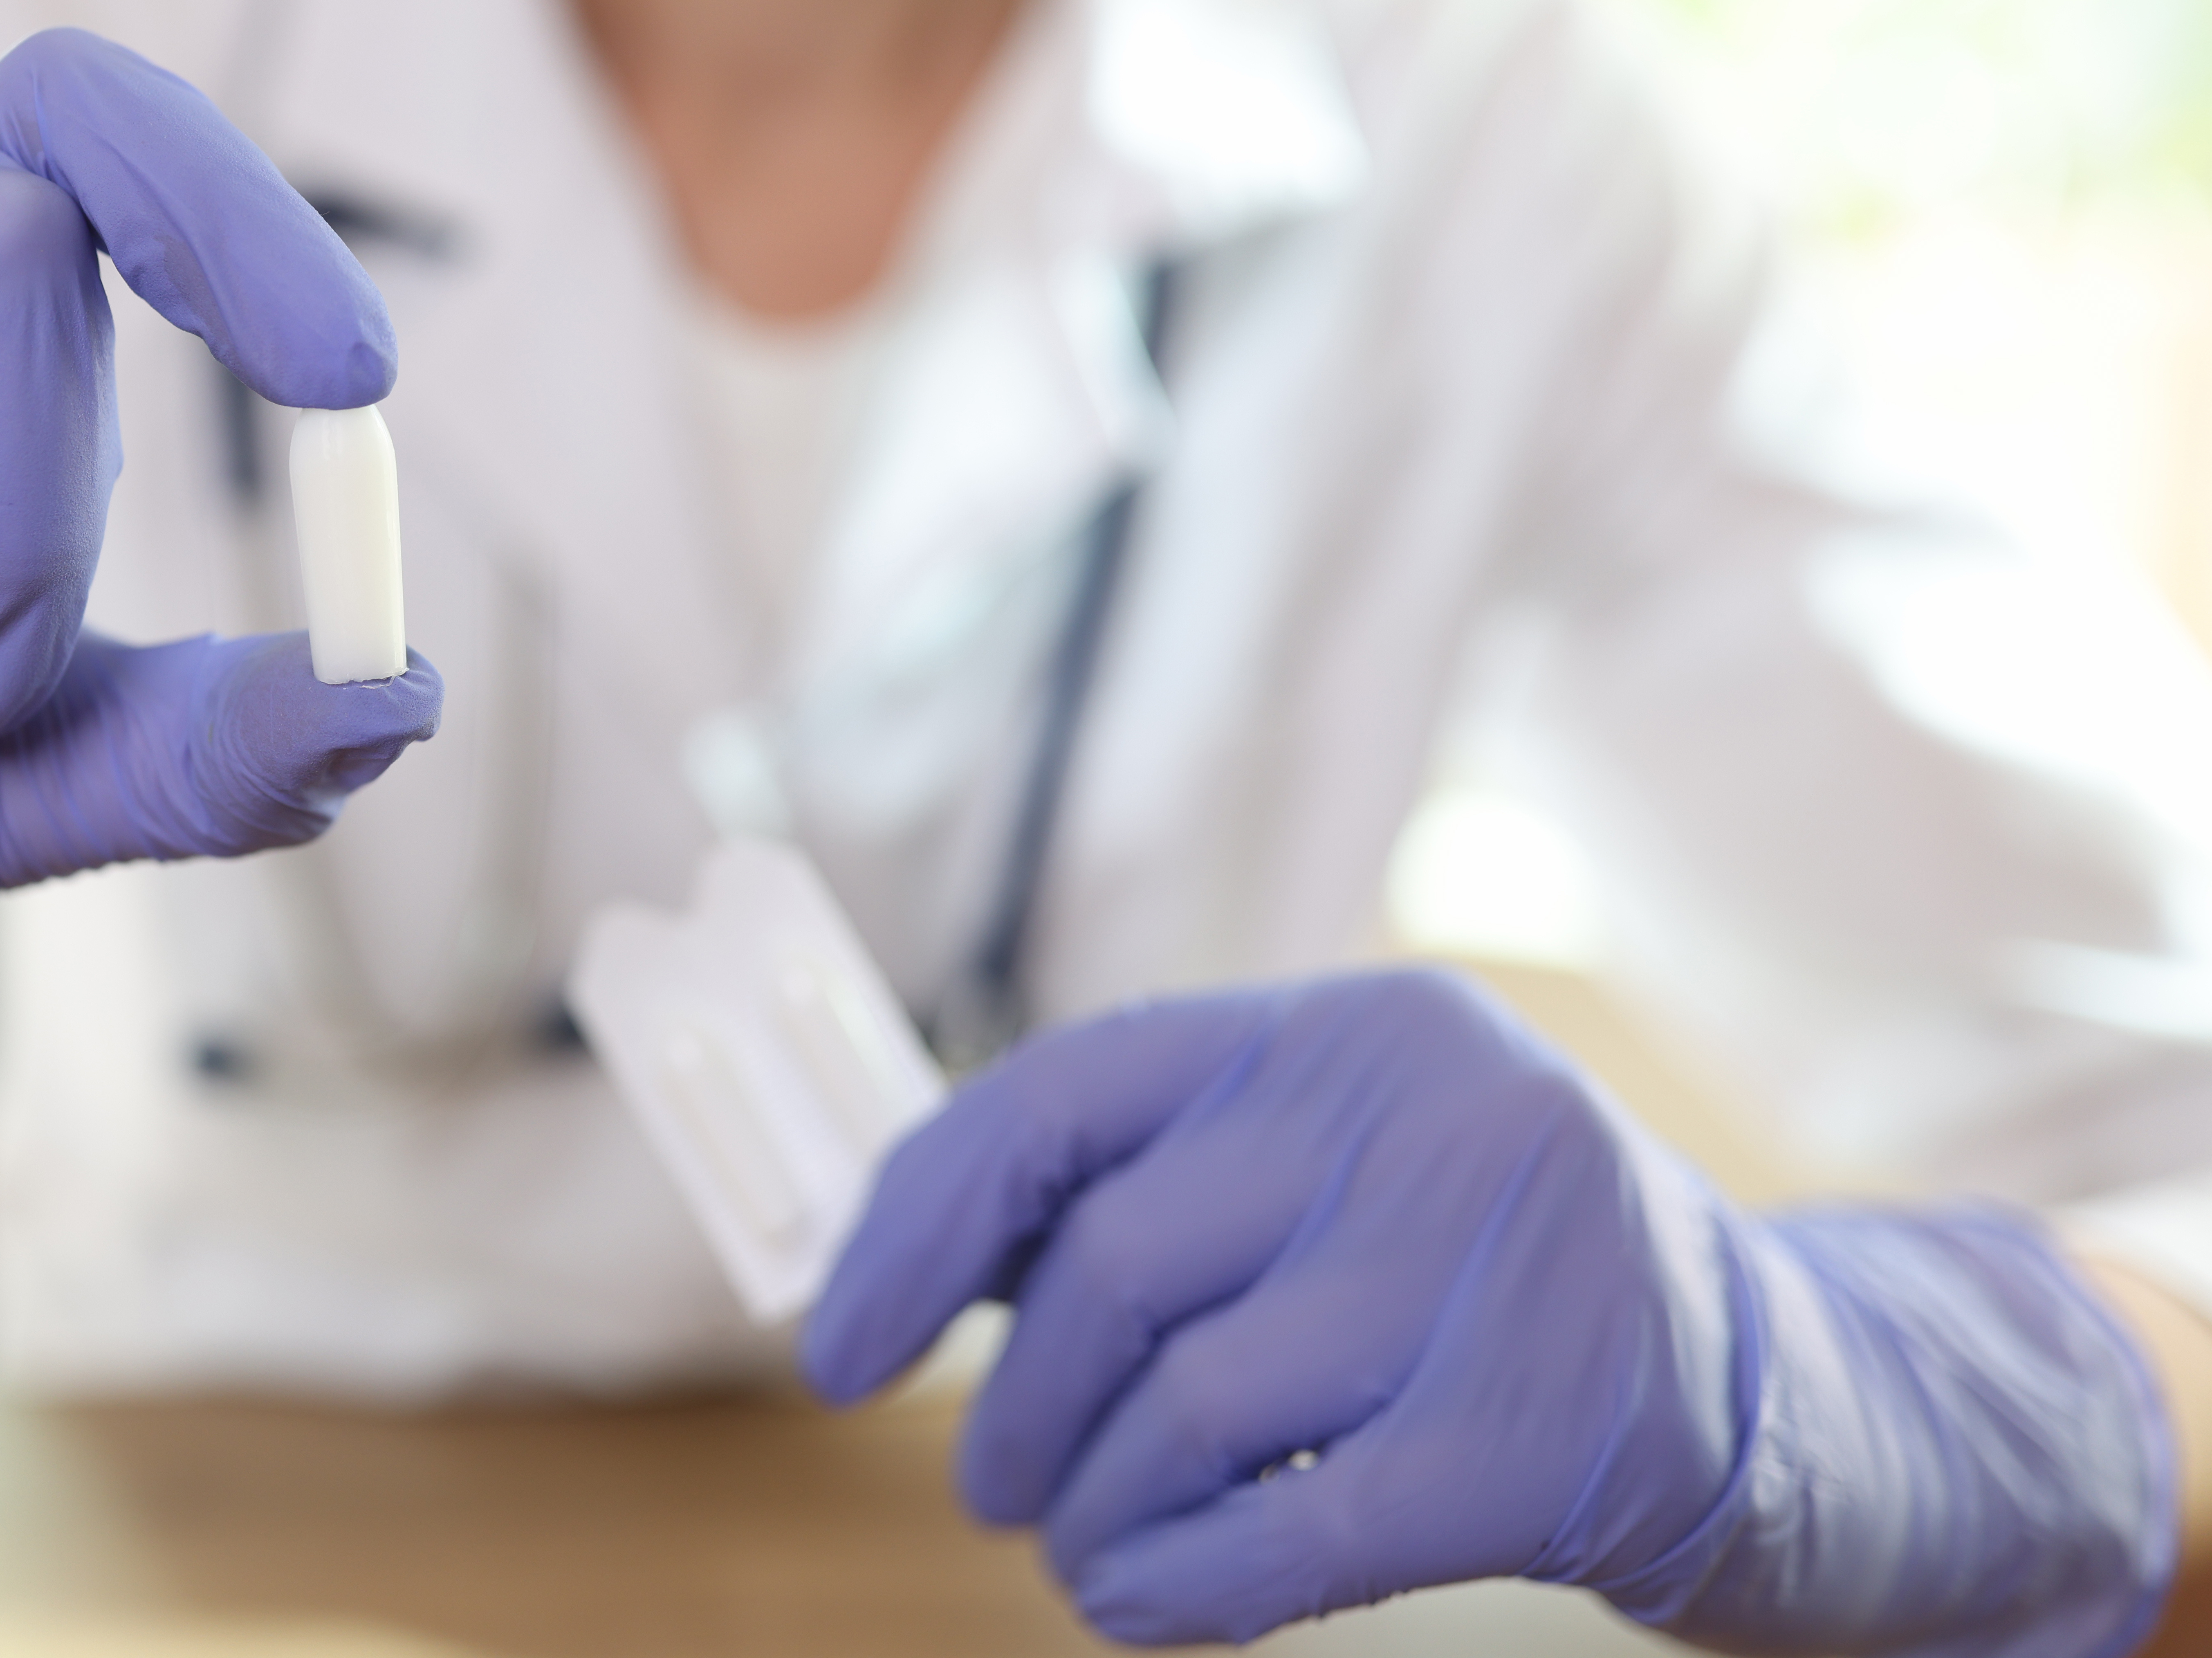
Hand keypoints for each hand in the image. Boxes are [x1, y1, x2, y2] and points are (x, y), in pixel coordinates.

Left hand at [803, 967, 2174, 1653]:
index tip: (835, 1343)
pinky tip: (1135, 1605)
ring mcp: (1505, 1268)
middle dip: (1019, 1401)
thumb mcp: (1336, 1189)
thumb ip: (1149, 1200)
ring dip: (1092, 1507)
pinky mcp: (1550, 1439)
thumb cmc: (1490, 1298)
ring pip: (1188, 1404)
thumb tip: (896, 1259)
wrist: (1794, 1404)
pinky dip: (1178, 1583)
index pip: (1065, 1091)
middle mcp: (1429, 1112)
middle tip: (994, 1486)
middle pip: (1114, 1264)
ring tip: (1078, 1551)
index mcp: (1349, 1031)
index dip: (920, 1221)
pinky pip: (1292, 1527)